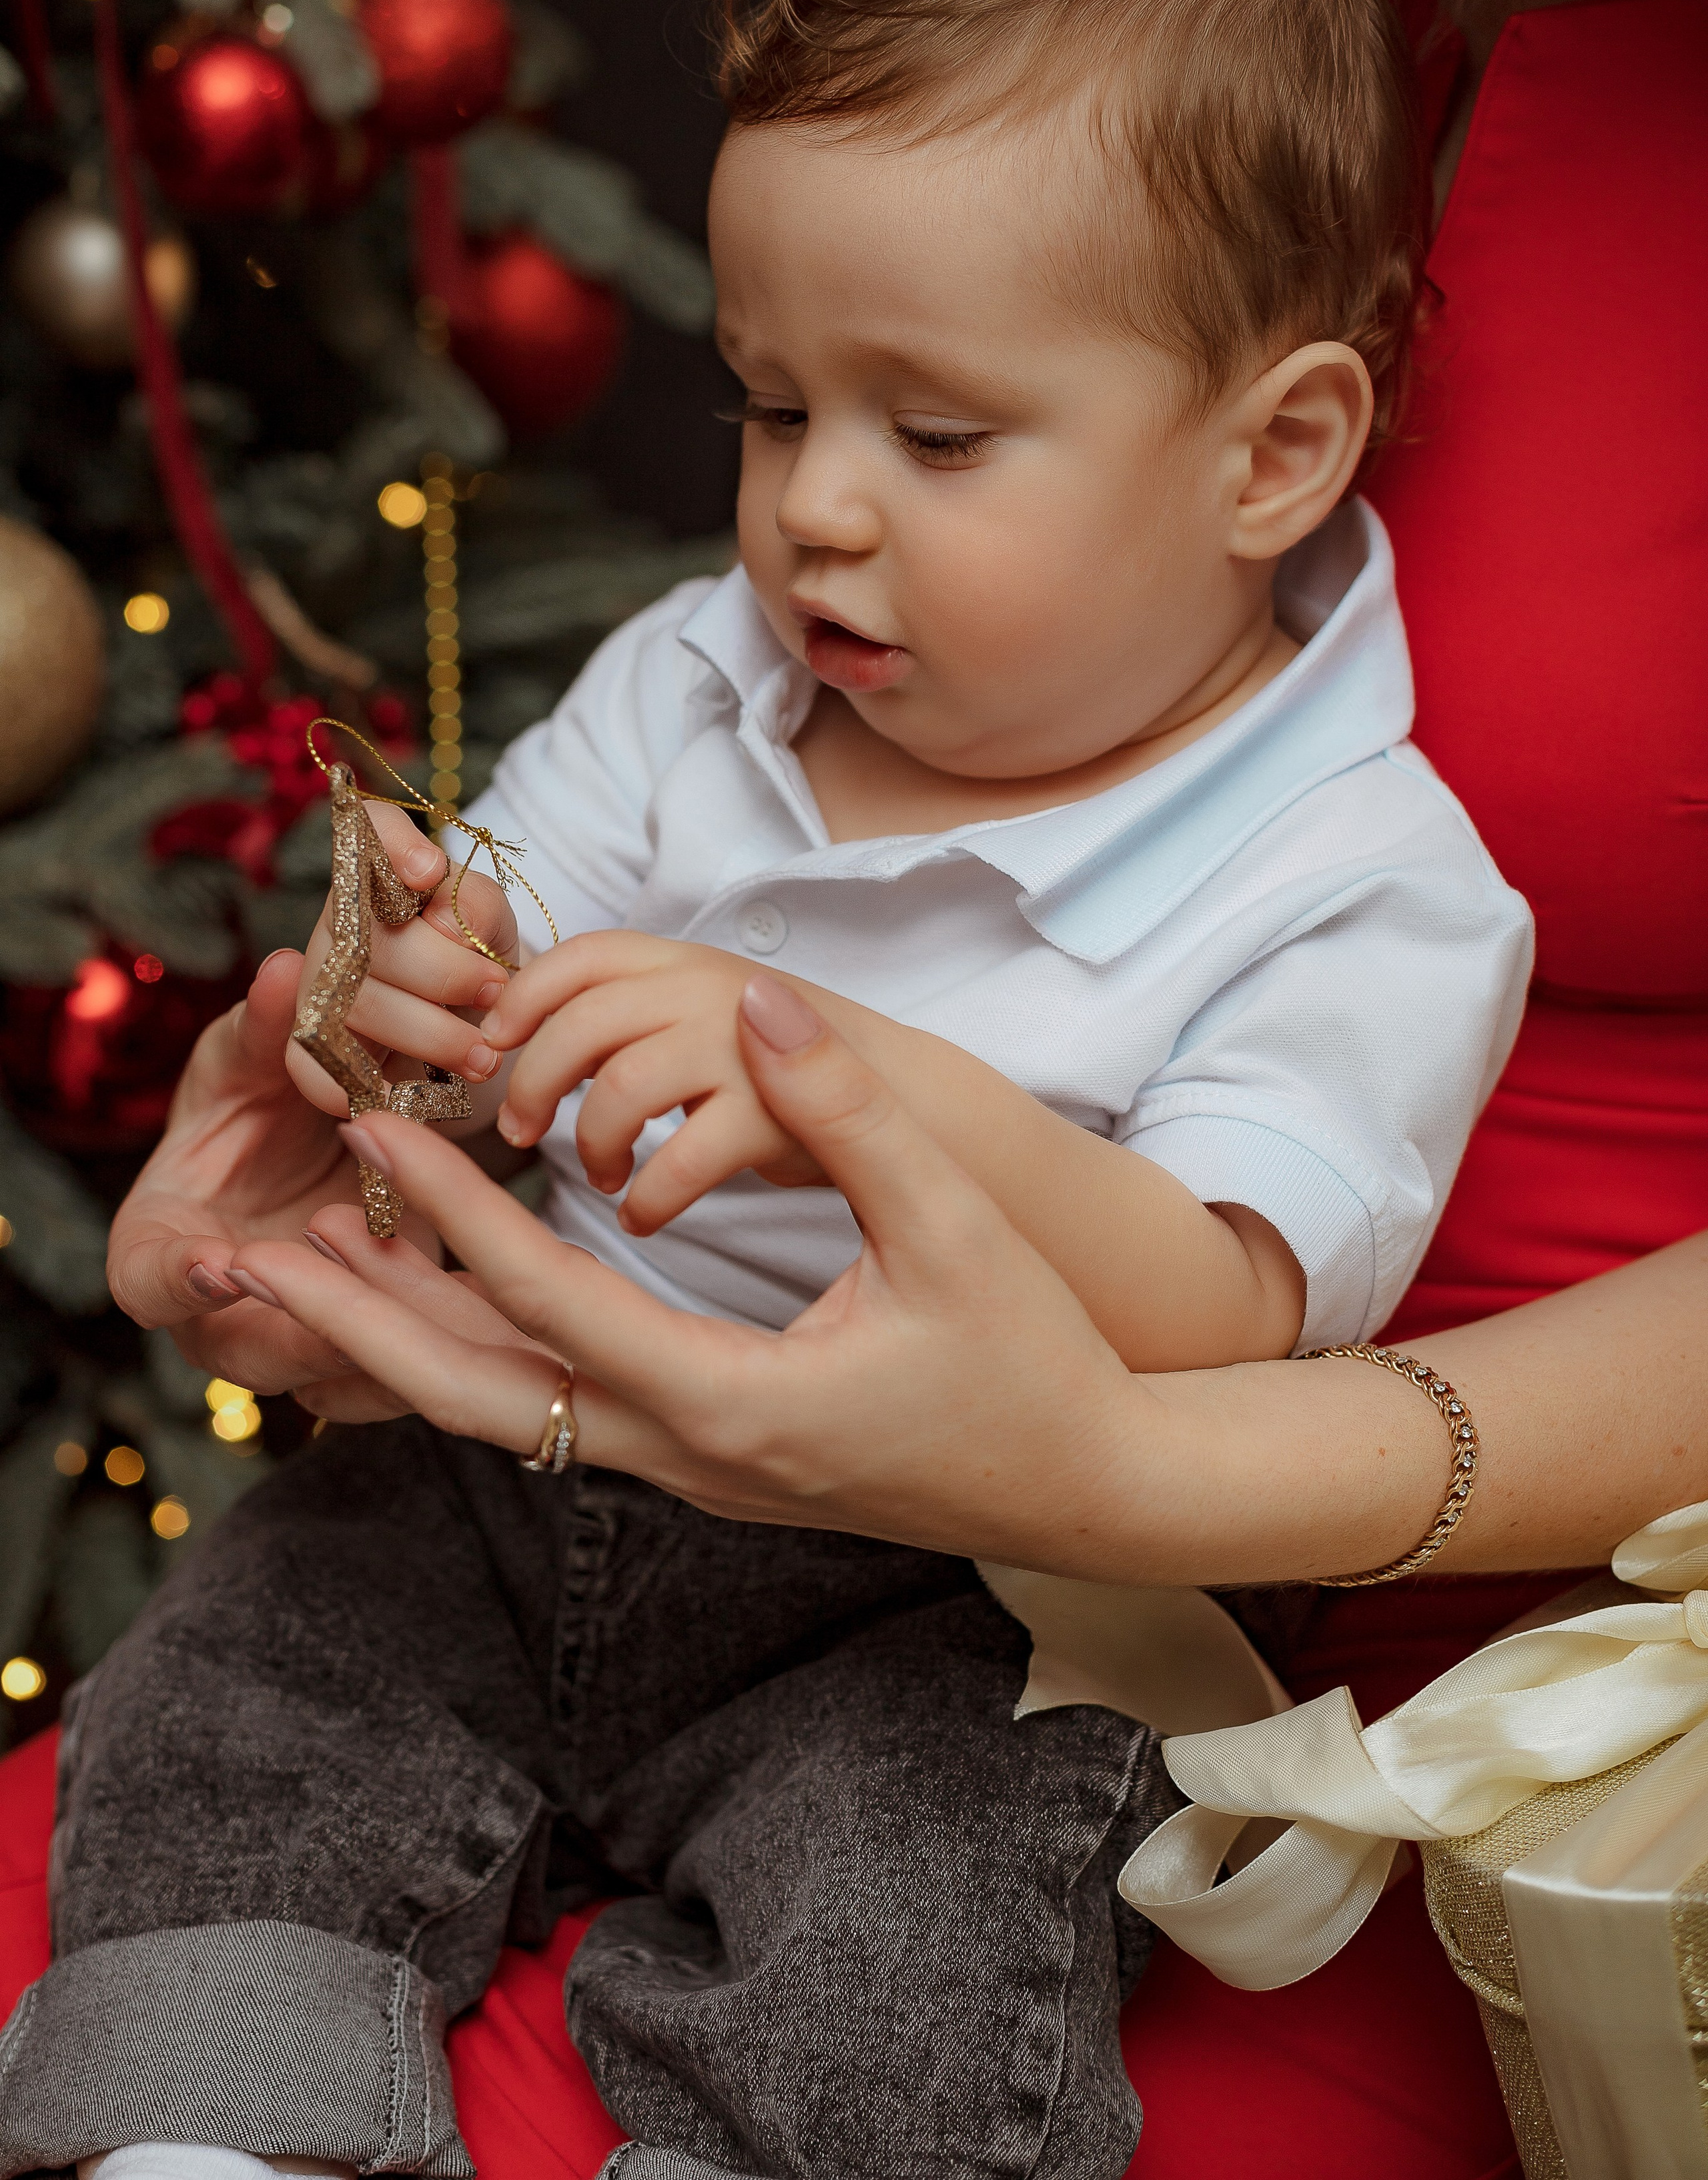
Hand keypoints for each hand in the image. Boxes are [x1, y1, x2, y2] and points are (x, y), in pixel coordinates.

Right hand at [106, 950, 414, 1417]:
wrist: (294, 1158)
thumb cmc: (248, 1108)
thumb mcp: (245, 1067)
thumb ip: (262, 1033)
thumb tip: (288, 968)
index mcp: (156, 1256)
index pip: (152, 1282)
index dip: (180, 1280)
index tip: (219, 1261)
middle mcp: (220, 1319)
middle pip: (254, 1355)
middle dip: (304, 1335)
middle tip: (354, 1308)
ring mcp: (293, 1350)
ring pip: (337, 1381)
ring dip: (386, 1351)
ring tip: (441, 1311)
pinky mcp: (369, 1356)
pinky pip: (404, 1377)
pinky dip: (443, 1345)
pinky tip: (495, 1311)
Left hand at [232, 972, 1148, 1569]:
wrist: (1084, 1485)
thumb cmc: (1032, 1361)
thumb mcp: (951, 1230)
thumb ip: (850, 1115)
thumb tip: (763, 1003)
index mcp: (733, 1406)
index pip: (553, 1305)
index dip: (455, 1213)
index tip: (373, 1133)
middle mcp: (685, 1458)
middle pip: (476, 1401)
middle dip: (356, 1327)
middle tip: (248, 1258)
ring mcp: (687, 1474)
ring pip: (502, 1418)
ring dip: (400, 1346)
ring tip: (306, 1275)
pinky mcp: (702, 1462)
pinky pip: (550, 1414)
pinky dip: (474, 1358)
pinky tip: (435, 1305)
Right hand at [286, 801, 519, 1120]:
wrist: (467, 1036)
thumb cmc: (479, 966)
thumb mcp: (493, 929)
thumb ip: (475, 908)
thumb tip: (440, 920)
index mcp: (386, 876)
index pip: (371, 828)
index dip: (395, 844)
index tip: (430, 873)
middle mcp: (342, 922)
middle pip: (373, 936)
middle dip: (445, 971)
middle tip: (496, 992)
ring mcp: (319, 983)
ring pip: (358, 1004)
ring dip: (432, 1034)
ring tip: (483, 1055)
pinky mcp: (308, 1048)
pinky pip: (310, 1067)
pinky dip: (354, 1084)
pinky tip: (402, 1092)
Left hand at [482, 932, 826, 1231]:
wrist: (915, 1102)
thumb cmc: (793, 1073)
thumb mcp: (711, 1017)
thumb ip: (638, 1015)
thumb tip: (526, 1040)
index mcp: (689, 962)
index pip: (583, 955)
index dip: (523, 997)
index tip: (493, 1047)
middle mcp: (713, 991)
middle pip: (583, 1022)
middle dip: (532, 1083)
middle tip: (520, 1134)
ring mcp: (747, 1049)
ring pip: (620, 1086)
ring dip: (591, 1142)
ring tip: (600, 1176)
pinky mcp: (776, 1115)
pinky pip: (680, 1158)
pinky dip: (648, 1197)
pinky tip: (644, 1215)